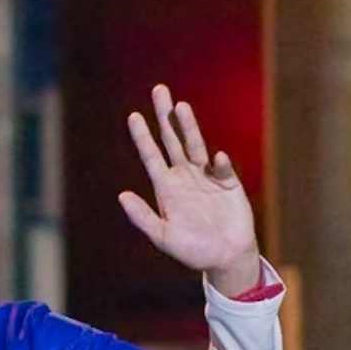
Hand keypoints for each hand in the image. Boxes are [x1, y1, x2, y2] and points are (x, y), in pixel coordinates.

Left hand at [119, 85, 267, 290]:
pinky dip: (218, 163)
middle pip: (172, 140)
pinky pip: (222, 169)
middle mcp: (185, 177)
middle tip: (159, 90)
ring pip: (195, 145)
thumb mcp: (163, 236)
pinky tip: (215, 158)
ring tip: (180, 107)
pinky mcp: (229, 183)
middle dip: (165, 116)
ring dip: (188, 127)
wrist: (225, 259)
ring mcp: (207, 177)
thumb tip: (122, 195)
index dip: (142, 136)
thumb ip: (143, 217)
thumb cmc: (192, 250)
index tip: (133, 116)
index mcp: (166, 188)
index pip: (151, 155)